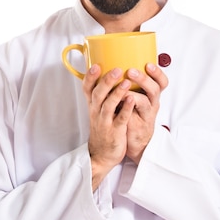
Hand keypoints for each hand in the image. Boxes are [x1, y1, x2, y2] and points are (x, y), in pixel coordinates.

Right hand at [83, 65, 135, 189]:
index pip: (87, 89)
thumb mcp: (98, 111)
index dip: (90, 77)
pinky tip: (132, 100)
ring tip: (127, 82)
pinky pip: (120, 119)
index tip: (95, 65)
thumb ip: (103, 95)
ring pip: (108, 105)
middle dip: (106, 81)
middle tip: (116, 69)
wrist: (102, 154)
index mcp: (93, 106)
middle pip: (98, 94)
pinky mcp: (115, 132)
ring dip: (117, 93)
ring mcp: (105, 122)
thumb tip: (108, 74)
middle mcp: (97, 112)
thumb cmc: (103, 129)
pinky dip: (126, 109)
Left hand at [123, 63, 168, 163]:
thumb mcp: (132, 98)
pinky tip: (122, 98)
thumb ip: (127, 84)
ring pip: (147, 100)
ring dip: (135, 94)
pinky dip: (130, 105)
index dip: (157, 72)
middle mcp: (152, 102)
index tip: (148, 63)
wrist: (132, 140)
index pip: (161, 81)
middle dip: (144, 78)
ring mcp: (147, 113)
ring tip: (125, 84)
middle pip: (156, 88)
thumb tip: (112, 66)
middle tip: (131, 71)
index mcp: (150, 94)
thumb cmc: (131, 115)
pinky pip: (137, 114)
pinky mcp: (140, 124)